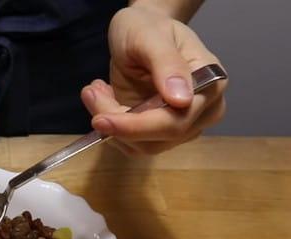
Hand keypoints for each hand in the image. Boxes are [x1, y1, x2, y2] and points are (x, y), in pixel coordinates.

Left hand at [81, 6, 227, 155]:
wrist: (140, 30)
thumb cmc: (147, 28)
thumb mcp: (150, 36)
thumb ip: (167, 64)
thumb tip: (182, 101)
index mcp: (210, 85)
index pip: (177, 120)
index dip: (137, 126)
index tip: (100, 119)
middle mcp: (202, 111)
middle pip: (159, 139)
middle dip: (117, 123)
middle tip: (91, 93)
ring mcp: (182, 126)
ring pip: (142, 146)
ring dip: (110, 126)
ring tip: (94, 91)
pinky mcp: (158, 133)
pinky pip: (132, 144)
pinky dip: (111, 128)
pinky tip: (102, 99)